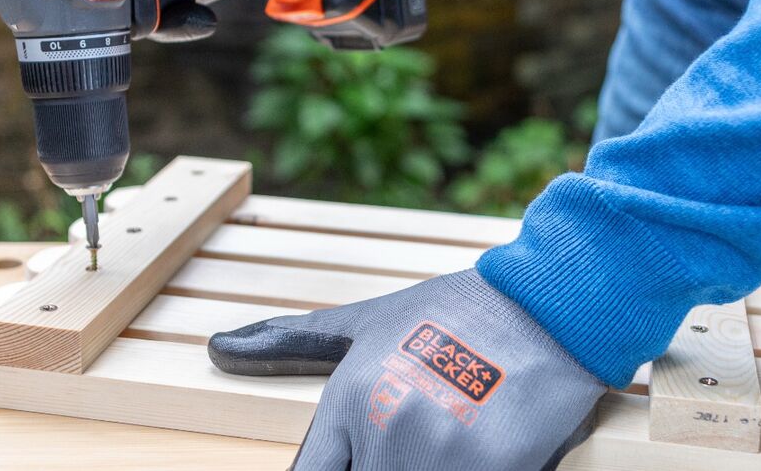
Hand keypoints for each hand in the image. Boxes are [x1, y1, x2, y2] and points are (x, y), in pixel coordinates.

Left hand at [208, 269, 605, 469]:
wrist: (543, 307)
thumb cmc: (449, 313)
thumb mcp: (364, 323)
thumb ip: (291, 340)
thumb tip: (217, 349)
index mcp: (350, 396)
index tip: (343, 465)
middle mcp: (387, 428)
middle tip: (391, 449)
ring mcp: (442, 455)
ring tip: (429, 446)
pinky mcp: (496, 470)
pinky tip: (462, 454)